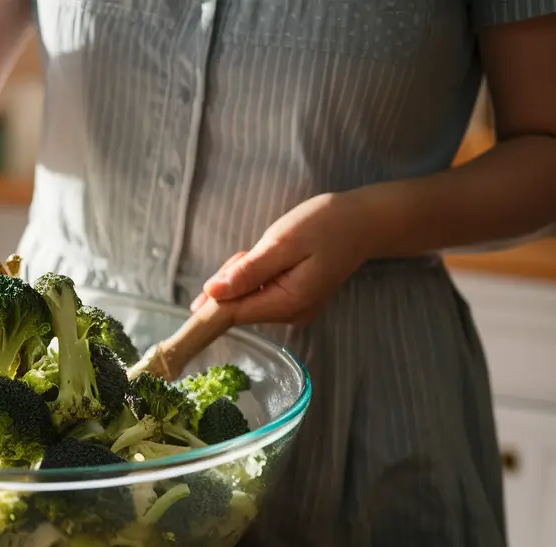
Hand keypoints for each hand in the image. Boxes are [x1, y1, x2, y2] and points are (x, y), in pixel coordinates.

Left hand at [190, 192, 375, 326]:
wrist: (364, 222)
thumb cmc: (327, 225)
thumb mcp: (283, 242)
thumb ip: (248, 271)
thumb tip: (212, 293)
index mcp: (288, 303)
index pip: (233, 314)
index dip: (209, 308)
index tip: (190, 305)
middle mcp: (290, 315)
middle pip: (237, 305)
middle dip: (231, 279)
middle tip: (253, 250)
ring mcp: (292, 309)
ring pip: (246, 297)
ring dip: (244, 273)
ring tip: (267, 248)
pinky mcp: (292, 300)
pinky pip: (259, 291)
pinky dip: (256, 273)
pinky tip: (270, 255)